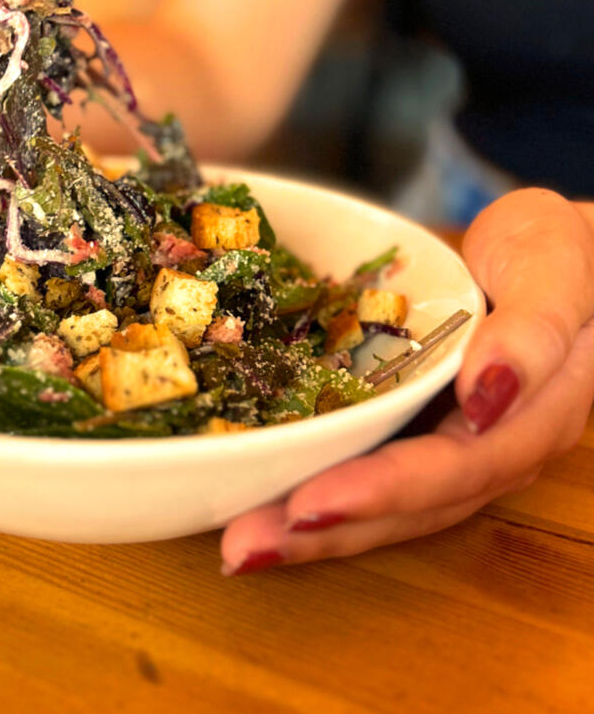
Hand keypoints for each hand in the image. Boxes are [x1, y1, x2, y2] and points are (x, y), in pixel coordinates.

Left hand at [220, 188, 593, 574]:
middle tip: (244, 546)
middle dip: (325, 531)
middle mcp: (488, 448)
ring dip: (310, 530)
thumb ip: (535, 327)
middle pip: (408, 506)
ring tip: (238, 545)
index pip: (455, 469)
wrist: (554, 255)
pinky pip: (365, 465)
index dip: (384, 490)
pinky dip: (314, 486)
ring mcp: (447, 442)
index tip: (309, 504)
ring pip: (383, 503)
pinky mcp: (411, 425)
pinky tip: (258, 498)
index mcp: (530, 419)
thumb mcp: (555, 264)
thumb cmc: (560, 251)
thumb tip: (490, 390)